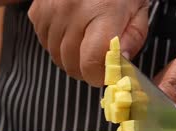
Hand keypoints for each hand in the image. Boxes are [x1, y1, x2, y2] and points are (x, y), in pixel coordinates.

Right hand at [28, 0, 149, 86]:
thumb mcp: (138, 9)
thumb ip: (133, 39)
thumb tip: (120, 63)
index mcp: (103, 12)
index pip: (92, 63)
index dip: (99, 76)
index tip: (106, 74)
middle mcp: (72, 11)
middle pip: (72, 64)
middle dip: (86, 69)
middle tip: (98, 59)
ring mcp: (51, 10)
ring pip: (56, 56)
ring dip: (71, 57)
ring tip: (85, 40)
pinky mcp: (37, 10)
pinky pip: (44, 42)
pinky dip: (57, 43)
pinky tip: (71, 31)